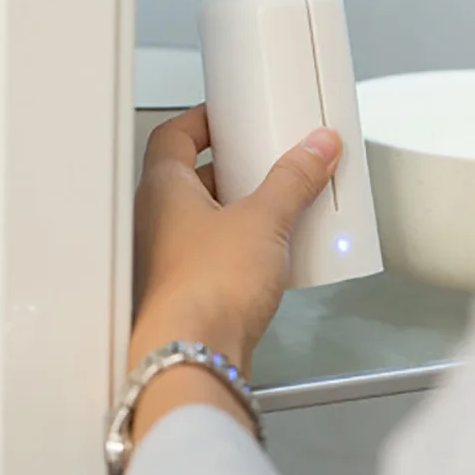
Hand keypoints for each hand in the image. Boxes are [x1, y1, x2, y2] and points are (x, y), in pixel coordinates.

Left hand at [130, 104, 341, 377]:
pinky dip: (248, 244)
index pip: (174, 135)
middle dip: (234, 166)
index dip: (202, 120)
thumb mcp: (263, 219)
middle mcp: (160, 222)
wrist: (195, 359)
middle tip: (267, 158)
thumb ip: (294, 179)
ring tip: (282, 203)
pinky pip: (222, 252)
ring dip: (244, 206)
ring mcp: (173, 258)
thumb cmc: (204, 290)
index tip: (231, 115)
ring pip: (210, 216)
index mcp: (164, 190)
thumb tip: (315, 147)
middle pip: (195, 176)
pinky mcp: (194, 289)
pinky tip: (277, 251)